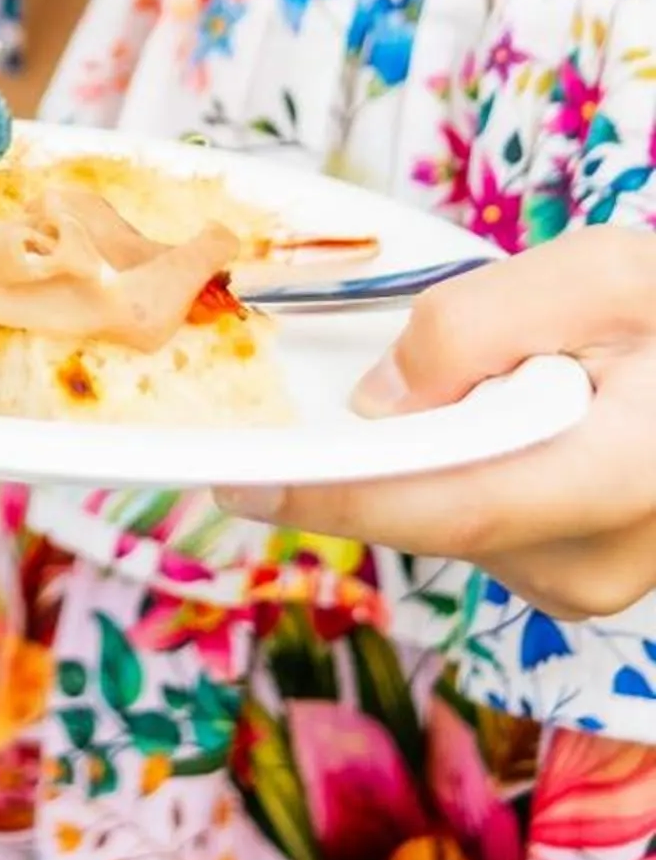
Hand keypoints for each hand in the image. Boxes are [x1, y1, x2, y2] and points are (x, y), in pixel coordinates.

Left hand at [241, 227, 655, 619]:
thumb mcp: (600, 276)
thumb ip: (477, 326)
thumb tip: (375, 403)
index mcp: (623, 480)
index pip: (453, 509)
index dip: (338, 497)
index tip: (241, 483)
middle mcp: (596, 563)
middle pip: (431, 512)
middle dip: (385, 443)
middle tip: (410, 364)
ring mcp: (582, 583)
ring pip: (443, 515)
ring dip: (432, 446)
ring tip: (511, 376)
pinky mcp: (564, 577)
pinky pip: (470, 517)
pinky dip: (460, 462)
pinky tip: (510, 412)